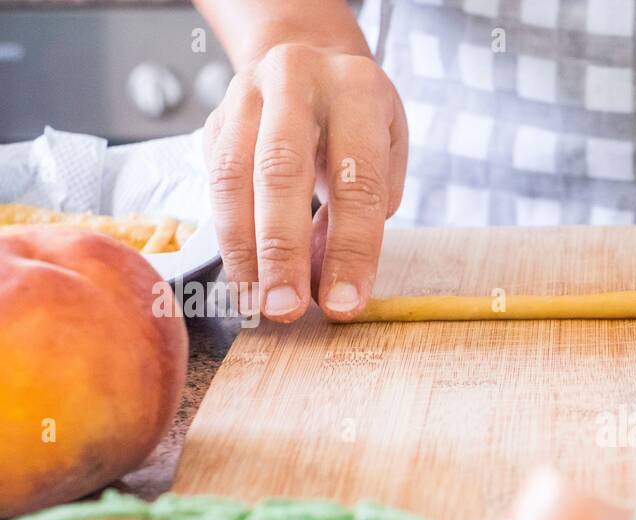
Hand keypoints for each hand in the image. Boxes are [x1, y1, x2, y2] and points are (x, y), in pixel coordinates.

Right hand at [203, 43, 407, 320]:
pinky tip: (243, 277)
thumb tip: (326, 286)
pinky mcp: (214, 117)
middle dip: (283, 251)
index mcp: (358, 89)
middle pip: (283, 172)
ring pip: (233, 175)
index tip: (345, 304)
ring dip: (243, 250)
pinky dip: (228, 236)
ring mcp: (247, 93)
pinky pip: (213, 182)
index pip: (357, 180)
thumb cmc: (359, 124)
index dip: (352, 249)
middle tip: (286, 309)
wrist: (310, 58)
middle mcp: (298, 79)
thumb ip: (363, 216)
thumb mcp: (385, 158)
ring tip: (257, 304)